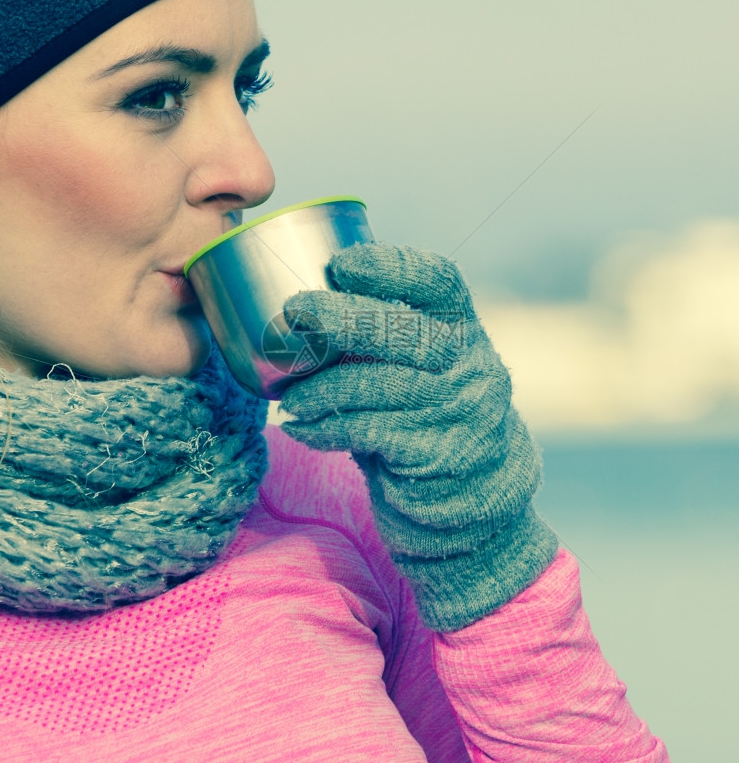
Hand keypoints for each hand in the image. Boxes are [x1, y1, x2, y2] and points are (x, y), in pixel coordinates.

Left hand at [279, 242, 557, 630]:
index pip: (440, 280)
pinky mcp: (437, 453)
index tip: (340, 264)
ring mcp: (459, 410)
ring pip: (377, 385)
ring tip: (288, 397)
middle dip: (342, 319)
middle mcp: (470, 364)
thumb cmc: (425, 416)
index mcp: (464, 328)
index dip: (391, 266)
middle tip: (295, 313)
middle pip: (404, 331)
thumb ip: (385, 337)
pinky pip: (368, 432)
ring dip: (321, 388)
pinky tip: (302, 429)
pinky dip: (325, 429)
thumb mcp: (422, 368)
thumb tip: (303, 303)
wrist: (474, 497)